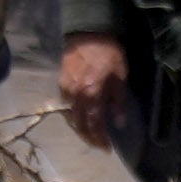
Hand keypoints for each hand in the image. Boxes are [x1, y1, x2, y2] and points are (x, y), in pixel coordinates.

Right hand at [52, 28, 128, 142]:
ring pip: (70, 116)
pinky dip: (72, 114)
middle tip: (98, 145)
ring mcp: (65, 88)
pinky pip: (65, 104)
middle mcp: (76, 95)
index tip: (106, 148)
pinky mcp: (60, 82)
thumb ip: (118, 101)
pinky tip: (79, 116)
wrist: (88, 33)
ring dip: (79, 128)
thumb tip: (118, 123)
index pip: (94, 124)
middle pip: (79, 124)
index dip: (100, 138)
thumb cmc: (109, 54)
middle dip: (89, 137)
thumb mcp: (120, 77)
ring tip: (89, 134)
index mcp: (92, 94)